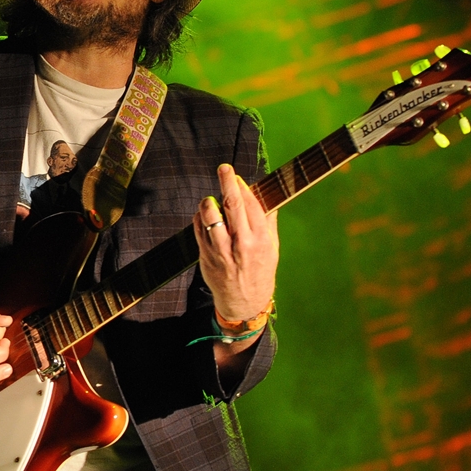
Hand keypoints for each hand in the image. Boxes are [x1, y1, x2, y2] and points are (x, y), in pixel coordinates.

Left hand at [193, 163, 278, 326]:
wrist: (243, 302)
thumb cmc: (260, 271)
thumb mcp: (272, 248)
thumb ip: (268, 221)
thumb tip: (267, 195)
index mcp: (260, 240)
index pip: (251, 205)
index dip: (243, 187)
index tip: (238, 177)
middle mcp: (241, 244)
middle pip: (231, 205)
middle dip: (227, 182)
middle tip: (223, 168)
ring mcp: (221, 250)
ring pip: (210, 216)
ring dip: (208, 202)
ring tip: (211, 200)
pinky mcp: (206, 256)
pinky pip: (198, 228)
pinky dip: (200, 217)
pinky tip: (205, 215)